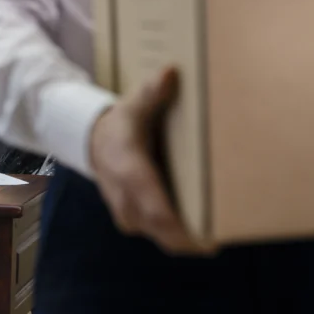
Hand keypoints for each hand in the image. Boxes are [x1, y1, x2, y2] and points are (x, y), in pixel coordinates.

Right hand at [90, 67, 208, 255]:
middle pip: (163, 231)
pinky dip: (179, 236)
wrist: (93, 143)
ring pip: (162, 237)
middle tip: (220, 241)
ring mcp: (127, 214)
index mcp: (128, 170)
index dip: (180, 226)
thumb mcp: (133, 105)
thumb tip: (170, 72)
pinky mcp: (132, 222)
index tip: (206, 240)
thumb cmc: (121, 123)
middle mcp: (126, 198)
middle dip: (192, 240)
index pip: (155, 206)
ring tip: (216, 236)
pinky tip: (200, 231)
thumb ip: (152, 92)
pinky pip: (159, 234)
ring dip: (187, 239)